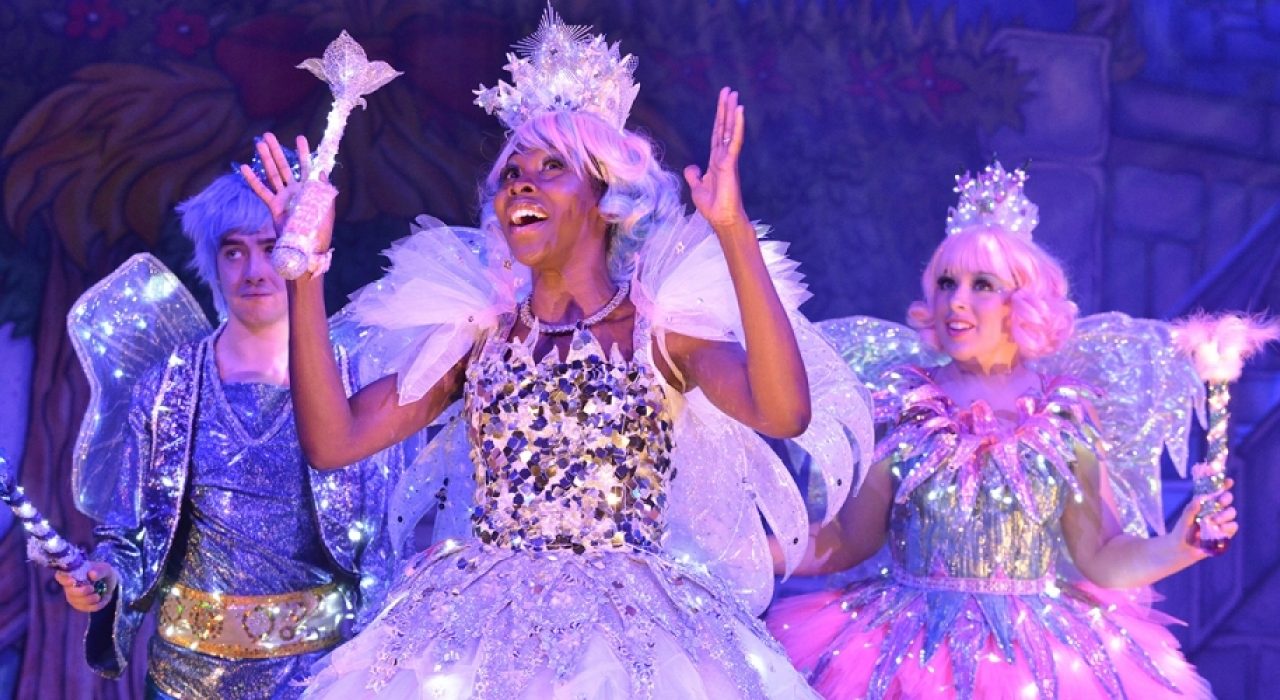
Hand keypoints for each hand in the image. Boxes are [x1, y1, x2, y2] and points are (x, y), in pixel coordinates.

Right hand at [55, 562, 116, 612]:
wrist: (109, 582)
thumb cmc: (102, 573)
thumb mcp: (104, 568)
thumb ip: (99, 571)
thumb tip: (92, 575)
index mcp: (72, 574)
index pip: (61, 576)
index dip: (64, 580)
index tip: (72, 581)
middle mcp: (69, 586)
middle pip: (69, 592)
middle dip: (81, 592)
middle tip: (92, 588)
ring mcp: (74, 597)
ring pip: (76, 602)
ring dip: (88, 600)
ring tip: (98, 596)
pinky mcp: (81, 605)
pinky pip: (84, 608)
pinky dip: (93, 606)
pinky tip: (100, 601)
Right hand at [240, 133, 335, 251]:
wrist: (307, 247)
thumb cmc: (320, 229)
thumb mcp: (326, 207)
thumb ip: (324, 189)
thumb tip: (321, 171)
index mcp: (310, 189)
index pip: (305, 167)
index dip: (302, 153)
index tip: (299, 137)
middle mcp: (295, 191)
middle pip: (284, 166)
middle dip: (277, 150)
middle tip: (268, 135)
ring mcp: (283, 197)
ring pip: (273, 174)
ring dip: (266, 159)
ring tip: (259, 144)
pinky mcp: (274, 206)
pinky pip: (262, 191)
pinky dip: (253, 180)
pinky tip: (244, 168)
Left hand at [683, 87, 749, 232]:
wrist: (721, 219)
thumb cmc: (713, 206)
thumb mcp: (697, 188)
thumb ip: (693, 176)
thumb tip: (691, 167)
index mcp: (716, 161)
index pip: (716, 134)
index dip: (718, 118)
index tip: (722, 102)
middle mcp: (723, 156)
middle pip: (723, 127)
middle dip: (725, 109)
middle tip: (728, 90)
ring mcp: (728, 158)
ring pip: (730, 130)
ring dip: (731, 112)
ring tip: (734, 95)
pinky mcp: (731, 163)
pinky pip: (734, 140)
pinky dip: (737, 125)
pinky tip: (739, 111)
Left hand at [1174, 478, 1238, 553]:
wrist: (1182, 549)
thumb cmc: (1181, 531)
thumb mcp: (1184, 519)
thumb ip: (1191, 509)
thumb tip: (1199, 499)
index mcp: (1205, 504)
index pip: (1217, 491)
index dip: (1224, 485)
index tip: (1229, 481)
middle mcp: (1215, 510)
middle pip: (1227, 500)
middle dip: (1226, 498)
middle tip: (1220, 502)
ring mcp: (1222, 521)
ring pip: (1232, 512)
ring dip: (1224, 515)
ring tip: (1213, 521)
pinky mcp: (1225, 533)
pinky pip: (1233, 526)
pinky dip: (1227, 527)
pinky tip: (1219, 529)